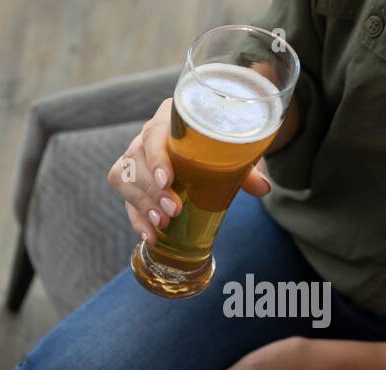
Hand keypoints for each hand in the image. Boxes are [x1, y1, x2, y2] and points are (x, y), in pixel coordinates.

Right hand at [108, 98, 271, 243]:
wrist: (207, 143)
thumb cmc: (219, 144)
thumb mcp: (235, 151)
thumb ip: (246, 167)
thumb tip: (262, 188)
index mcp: (170, 118)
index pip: (154, 133)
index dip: (156, 157)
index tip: (167, 179)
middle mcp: (147, 136)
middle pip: (136, 159)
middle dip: (152, 189)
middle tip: (172, 210)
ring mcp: (135, 159)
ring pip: (123, 179)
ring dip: (142, 205)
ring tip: (162, 223)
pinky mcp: (131, 182)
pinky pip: (126, 200)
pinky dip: (137, 220)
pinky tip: (150, 236)